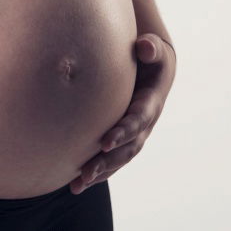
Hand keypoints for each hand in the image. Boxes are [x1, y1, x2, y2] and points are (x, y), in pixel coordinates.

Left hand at [70, 33, 176, 194]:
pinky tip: (75, 184)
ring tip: (78, 184)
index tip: (105, 142)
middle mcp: (144, 124)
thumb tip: (145, 46)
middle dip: (108, 161)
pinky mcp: (124, 140)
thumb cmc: (149, 57)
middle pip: (128, 147)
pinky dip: (96, 172)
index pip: (138, 120)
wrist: (153, 70)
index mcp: (151, 103)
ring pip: (119, 159)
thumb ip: (152, 49)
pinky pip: (111, 160)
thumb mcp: (155, 51)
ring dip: (100, 172)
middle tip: (86, 172)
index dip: (124, 131)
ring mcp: (135, 135)